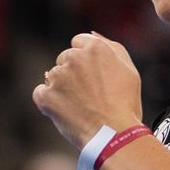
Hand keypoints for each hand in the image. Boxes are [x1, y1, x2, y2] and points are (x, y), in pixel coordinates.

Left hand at [31, 32, 141, 150]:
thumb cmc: (125, 105)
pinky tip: (65, 112)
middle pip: (65, 59)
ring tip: (80, 107)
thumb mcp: (129, 70)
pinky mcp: (46, 95)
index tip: (92, 77)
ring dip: (62, 88)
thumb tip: (92, 35)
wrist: (114, 135)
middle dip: (73, 73)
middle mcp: (74, 57)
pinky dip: (48, 102)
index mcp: (95, 48)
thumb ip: (111, 47)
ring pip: (53, 76)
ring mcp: (58, 76)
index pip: (79, 43)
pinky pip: (40, 93)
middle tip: (88, 95)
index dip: (86, 61)